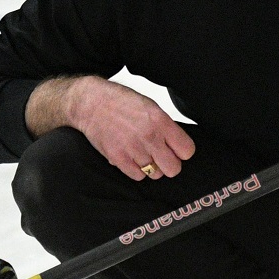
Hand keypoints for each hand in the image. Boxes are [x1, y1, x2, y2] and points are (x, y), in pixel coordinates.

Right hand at [32, 76, 195, 180]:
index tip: (177, 150)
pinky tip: (132, 157)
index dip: (182, 152)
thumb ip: (166, 127)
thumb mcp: (151, 107)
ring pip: (155, 174)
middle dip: (169, 164)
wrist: (91, 103)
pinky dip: (136, 170)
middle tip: (161, 156)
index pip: (187, 150)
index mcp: (161, 121)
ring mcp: (133, 148)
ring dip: (151, 167)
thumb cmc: (121, 102)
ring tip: (143, 154)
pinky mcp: (118, 158)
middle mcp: (149, 136)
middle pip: (173, 168)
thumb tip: (178, 145)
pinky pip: (137, 176)